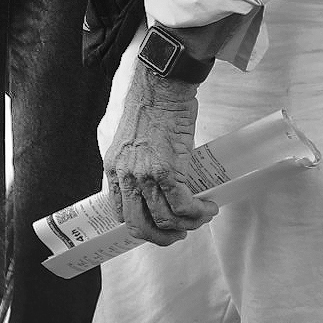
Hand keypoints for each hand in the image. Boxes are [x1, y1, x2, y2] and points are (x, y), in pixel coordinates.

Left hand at [103, 64, 214, 245]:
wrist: (162, 85)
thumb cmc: (153, 104)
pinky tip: (208, 206)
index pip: (119, 213)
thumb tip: (154, 180)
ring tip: (202, 216)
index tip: (158, 223)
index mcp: (114, 169)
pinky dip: (198, 212)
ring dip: (187, 225)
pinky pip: (183, 207)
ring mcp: (145, 176)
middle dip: (162, 237)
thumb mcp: (132, 139)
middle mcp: (125, 177)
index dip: (141, 224)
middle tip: (180, 233)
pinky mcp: (167, 171)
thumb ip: (135, 162)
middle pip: (139, 226)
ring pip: (165, 221)